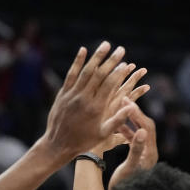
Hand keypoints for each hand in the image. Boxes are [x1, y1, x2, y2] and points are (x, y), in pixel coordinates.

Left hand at [35, 41, 137, 167]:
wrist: (58, 144)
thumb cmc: (83, 141)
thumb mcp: (103, 134)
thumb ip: (118, 120)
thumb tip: (131, 106)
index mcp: (96, 108)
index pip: (109, 85)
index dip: (118, 73)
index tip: (126, 63)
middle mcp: (83, 99)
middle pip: (99, 75)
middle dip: (111, 61)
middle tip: (121, 49)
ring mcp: (72, 95)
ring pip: (86, 72)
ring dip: (97, 57)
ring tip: (106, 44)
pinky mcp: (63, 94)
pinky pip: (71, 75)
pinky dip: (77, 62)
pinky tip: (83, 50)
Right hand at [107, 100, 158, 189]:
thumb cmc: (124, 187)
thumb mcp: (129, 167)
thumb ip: (135, 149)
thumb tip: (141, 131)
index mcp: (150, 152)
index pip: (146, 127)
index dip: (136, 114)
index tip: (126, 103)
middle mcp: (150, 152)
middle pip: (145, 126)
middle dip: (134, 113)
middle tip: (123, 100)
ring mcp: (144, 154)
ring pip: (139, 131)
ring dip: (129, 121)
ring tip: (119, 110)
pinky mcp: (138, 157)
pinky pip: (133, 139)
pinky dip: (126, 131)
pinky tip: (117, 126)